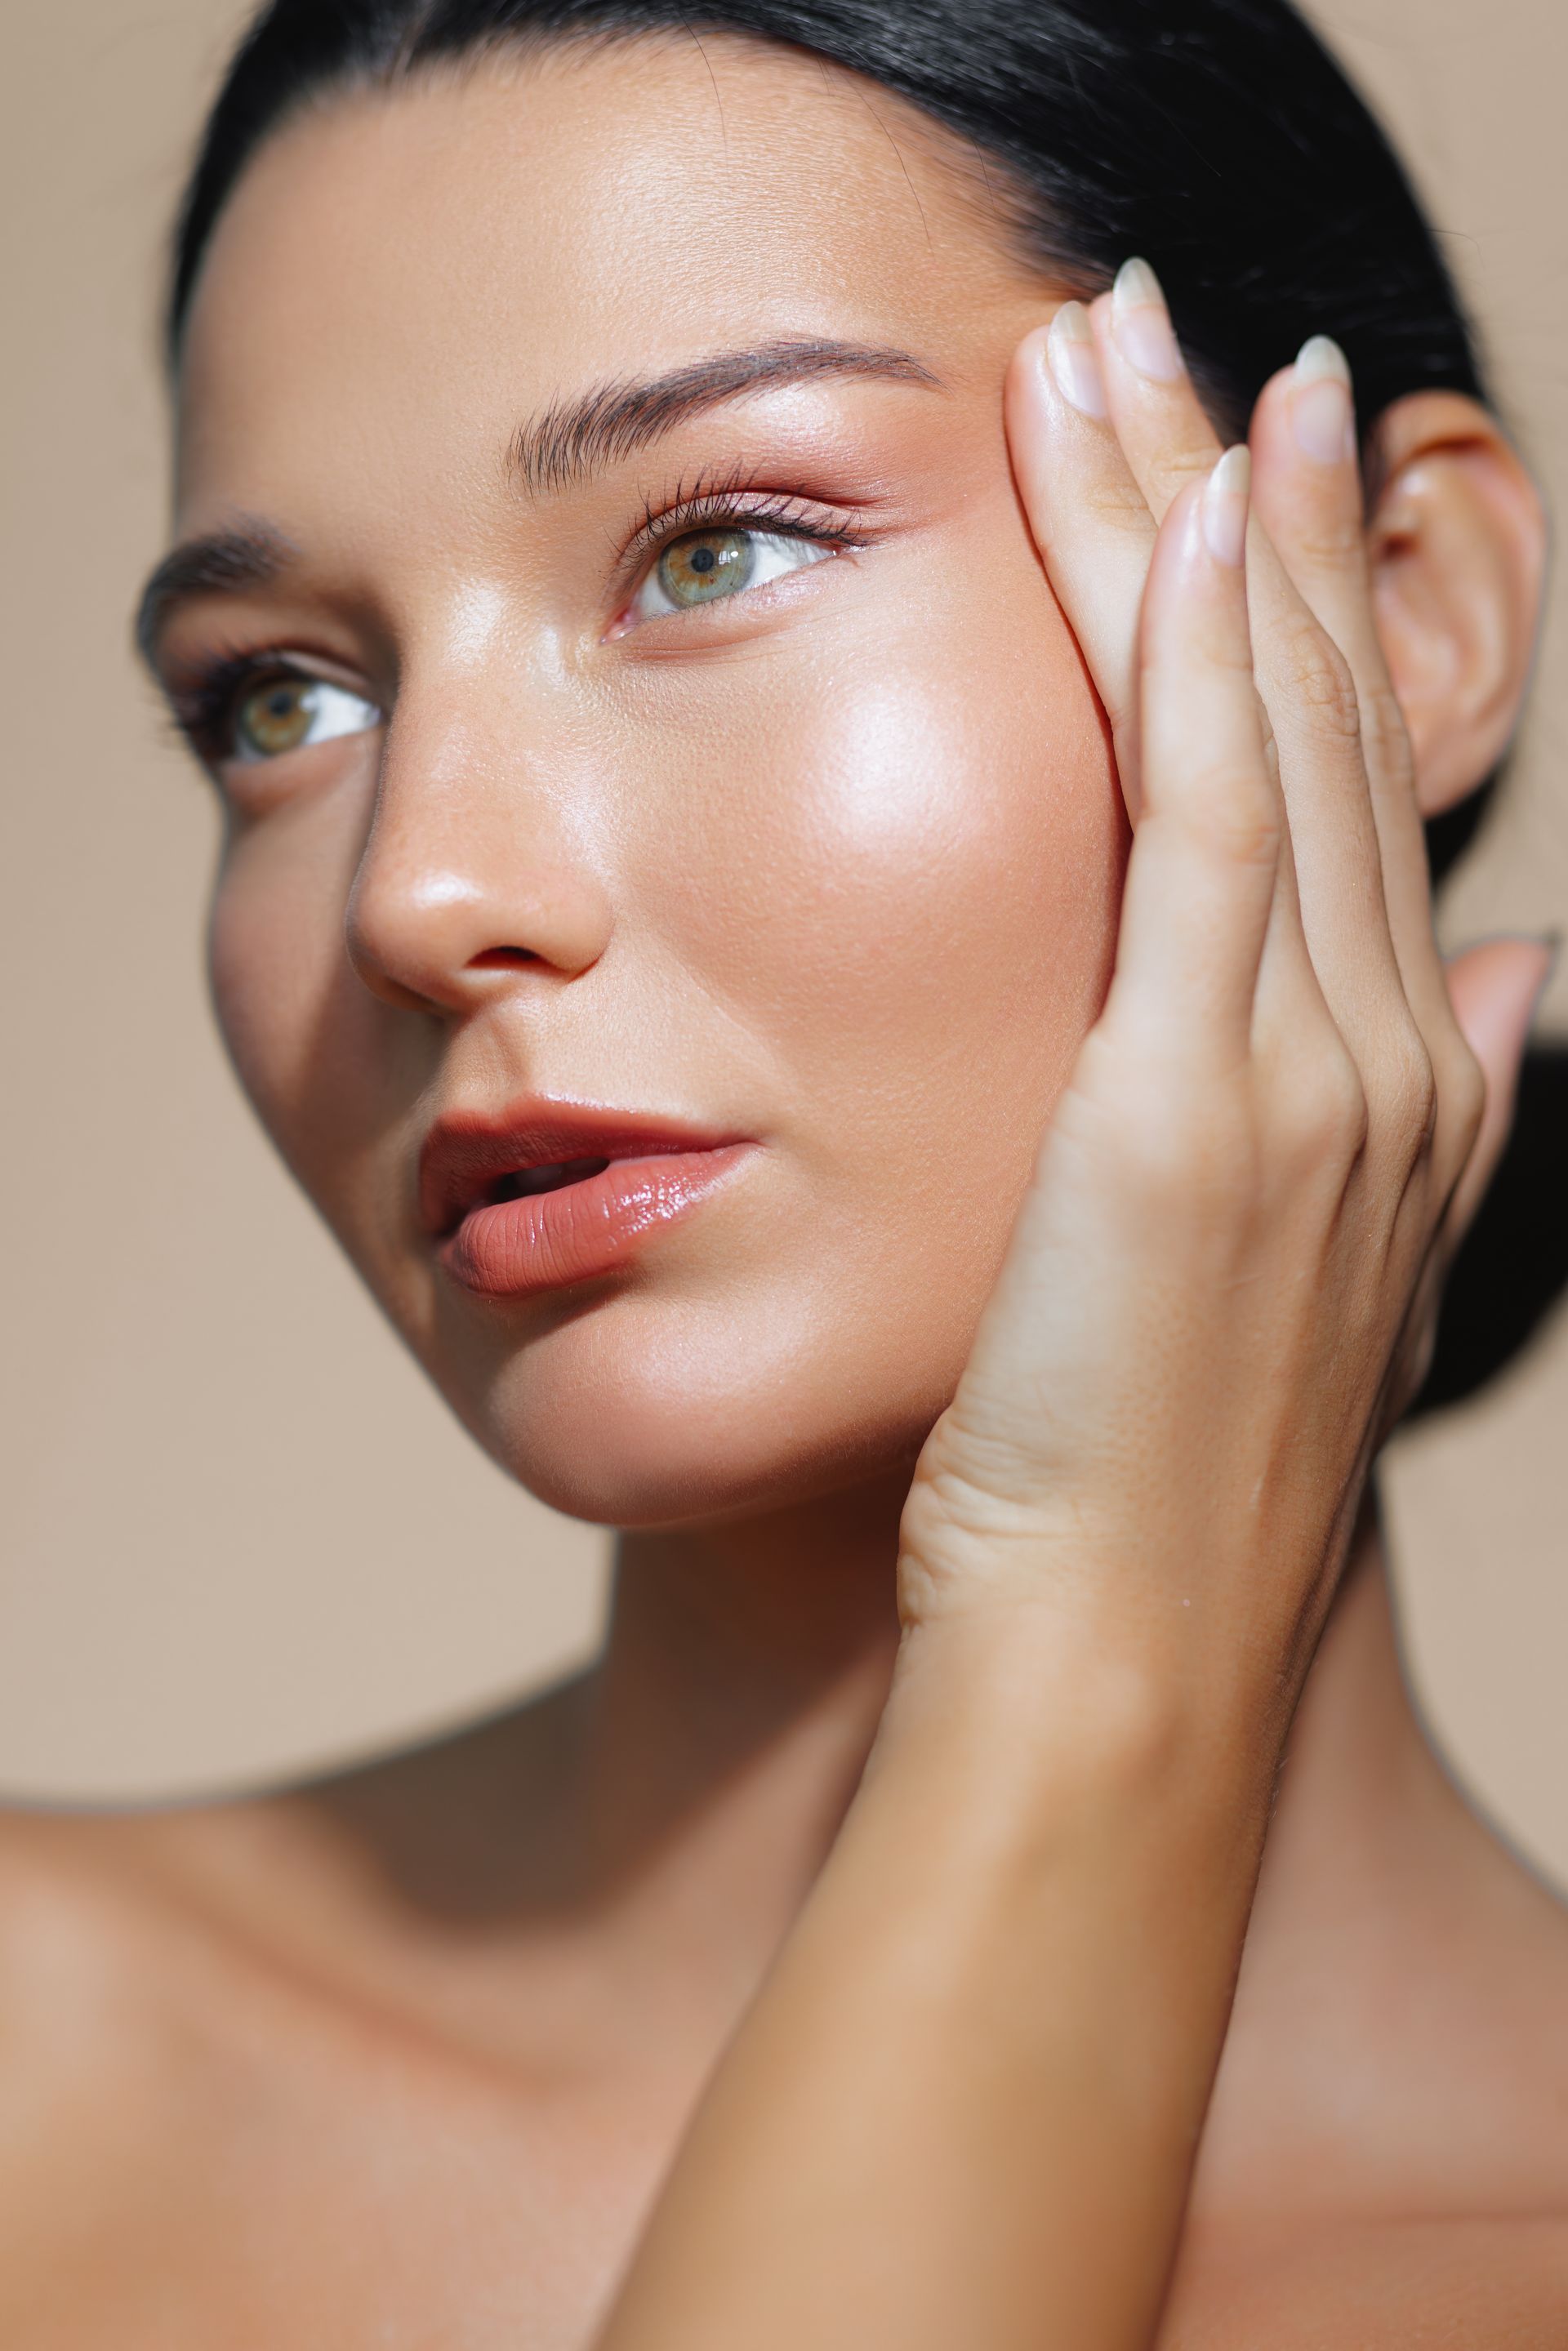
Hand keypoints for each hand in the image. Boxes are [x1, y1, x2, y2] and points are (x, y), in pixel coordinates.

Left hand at [898, 269, 1549, 1729]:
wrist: (1114, 1650)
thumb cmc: (1151, 1477)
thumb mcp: (1307, 1271)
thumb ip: (1424, 1112)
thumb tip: (1524, 986)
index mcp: (1392, 1086)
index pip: (1339, 793)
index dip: (1303, 613)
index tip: (1250, 465)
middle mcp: (1381, 1055)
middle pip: (1320, 726)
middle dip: (1257, 515)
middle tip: (1199, 333)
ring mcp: (1310, 1072)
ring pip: (1272, 736)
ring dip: (1211, 527)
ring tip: (1149, 350)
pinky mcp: (1203, 1099)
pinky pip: (1222, 830)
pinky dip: (1218, 665)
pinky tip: (1193, 513)